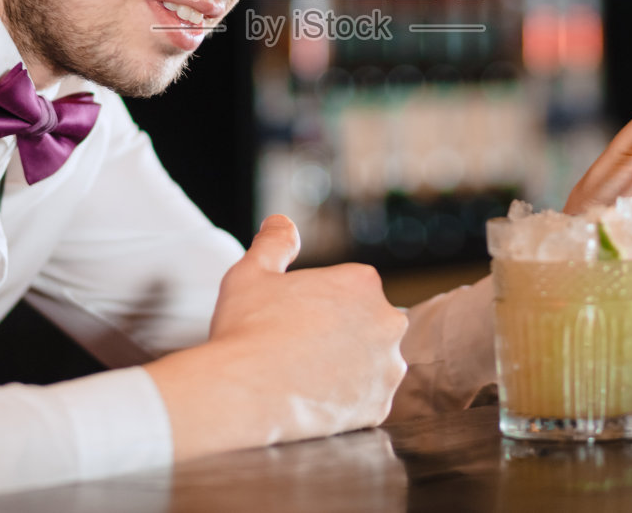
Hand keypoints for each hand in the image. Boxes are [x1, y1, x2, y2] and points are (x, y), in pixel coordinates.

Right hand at [144, 215, 407, 458]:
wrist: (243, 392)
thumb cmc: (246, 328)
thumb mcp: (252, 271)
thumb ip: (275, 242)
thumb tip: (281, 223)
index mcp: (362, 283)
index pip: (350, 289)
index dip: (319, 304)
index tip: (294, 319)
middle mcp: (387, 322)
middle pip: (367, 324)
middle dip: (341, 334)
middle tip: (299, 347)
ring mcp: (386, 368)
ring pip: (371, 363)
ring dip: (349, 367)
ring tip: (306, 375)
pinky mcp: (379, 408)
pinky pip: (367, 400)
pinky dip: (347, 401)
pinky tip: (315, 398)